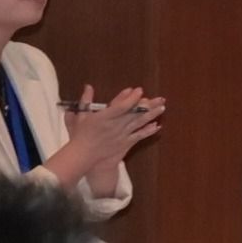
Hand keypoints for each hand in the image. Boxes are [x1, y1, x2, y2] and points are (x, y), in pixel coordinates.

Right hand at [45, 87, 168, 186]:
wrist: (83, 156)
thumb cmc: (80, 136)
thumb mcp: (79, 116)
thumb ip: (85, 101)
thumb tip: (88, 87)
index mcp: (104, 117)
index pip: (121, 106)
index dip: (131, 98)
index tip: (139, 90)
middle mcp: (115, 125)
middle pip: (134, 113)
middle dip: (148, 105)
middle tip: (160, 98)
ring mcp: (121, 135)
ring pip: (139, 123)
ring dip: (151, 115)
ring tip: (162, 108)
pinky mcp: (124, 143)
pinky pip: (138, 136)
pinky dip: (148, 131)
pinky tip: (157, 126)